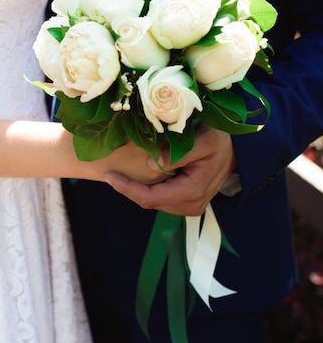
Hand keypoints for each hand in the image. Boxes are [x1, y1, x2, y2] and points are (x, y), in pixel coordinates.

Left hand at [105, 125, 236, 215]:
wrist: (236, 151)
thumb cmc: (219, 142)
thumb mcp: (203, 141)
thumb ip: (178, 153)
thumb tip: (151, 165)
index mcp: (192, 192)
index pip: (151, 198)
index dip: (128, 189)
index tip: (110, 177)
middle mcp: (190, 205)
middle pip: (150, 202)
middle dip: (129, 189)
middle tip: (111, 173)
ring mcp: (189, 206)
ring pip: (154, 202)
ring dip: (137, 190)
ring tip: (122, 174)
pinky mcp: (187, 203)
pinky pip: (161, 199)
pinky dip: (148, 190)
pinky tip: (139, 178)